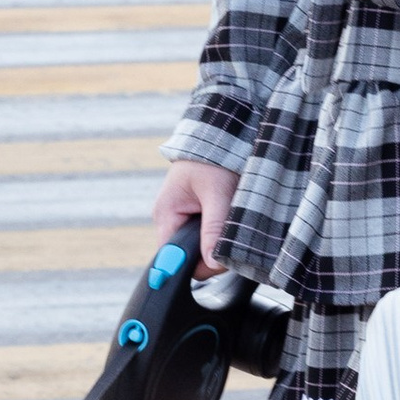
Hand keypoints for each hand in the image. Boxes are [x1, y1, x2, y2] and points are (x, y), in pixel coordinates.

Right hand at [147, 156, 239, 270]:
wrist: (218, 135)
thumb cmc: (213, 158)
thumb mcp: (217, 193)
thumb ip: (214, 228)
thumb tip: (213, 263)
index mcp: (166, 214)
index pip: (172, 257)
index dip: (196, 264)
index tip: (219, 262)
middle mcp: (169, 218)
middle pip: (187, 256)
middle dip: (211, 253)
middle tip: (233, 237)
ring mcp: (180, 217)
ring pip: (198, 247)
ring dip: (217, 242)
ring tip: (232, 220)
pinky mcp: (193, 214)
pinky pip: (204, 236)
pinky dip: (218, 233)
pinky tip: (228, 220)